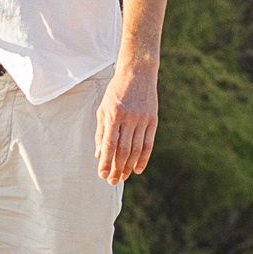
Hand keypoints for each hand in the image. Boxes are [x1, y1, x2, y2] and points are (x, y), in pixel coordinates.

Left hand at [95, 62, 158, 182]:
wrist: (138, 73)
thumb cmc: (116, 92)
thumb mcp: (103, 108)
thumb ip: (101, 132)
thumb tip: (99, 154)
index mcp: (113, 115)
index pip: (109, 144)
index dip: (106, 162)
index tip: (102, 175)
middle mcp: (129, 118)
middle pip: (123, 150)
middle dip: (117, 168)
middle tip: (112, 181)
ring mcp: (142, 119)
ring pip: (136, 149)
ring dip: (129, 166)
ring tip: (123, 177)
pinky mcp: (153, 120)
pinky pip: (148, 144)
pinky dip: (143, 158)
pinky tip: (137, 169)